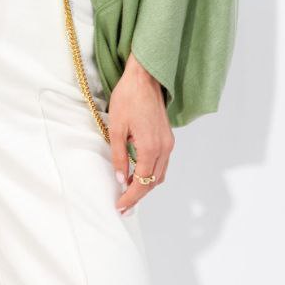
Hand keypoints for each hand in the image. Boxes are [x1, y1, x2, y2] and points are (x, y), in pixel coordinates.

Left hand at [109, 51, 174, 214]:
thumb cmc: (128, 98)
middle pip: (153, 182)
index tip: (119, 207)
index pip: (142, 182)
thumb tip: (121, 179)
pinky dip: (151, 173)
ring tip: (129, 194)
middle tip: (123, 207)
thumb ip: (119, 156)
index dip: (130, 197)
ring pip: (160, 174)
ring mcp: (169, 143)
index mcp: (150, 147)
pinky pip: (162, 163)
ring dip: (146, 186)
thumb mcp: (116, 128)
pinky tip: (138, 174)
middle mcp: (164, 148)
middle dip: (138, 196)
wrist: (145, 77)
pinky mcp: (168, 137)